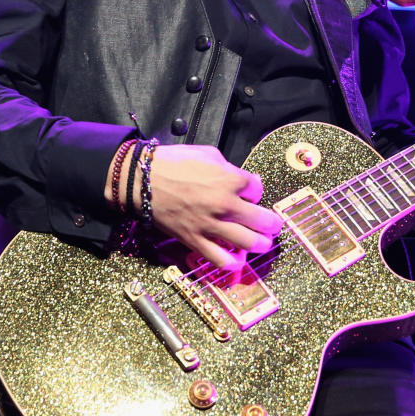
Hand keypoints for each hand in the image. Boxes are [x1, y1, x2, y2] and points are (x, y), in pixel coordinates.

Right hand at [147, 144, 281, 269]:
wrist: (142, 180)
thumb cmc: (172, 163)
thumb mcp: (207, 153)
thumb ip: (229, 167)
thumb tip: (241, 179)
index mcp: (230, 180)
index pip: (258, 189)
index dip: (255, 191)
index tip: (250, 193)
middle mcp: (225, 204)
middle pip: (264, 220)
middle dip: (272, 223)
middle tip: (272, 224)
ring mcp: (211, 225)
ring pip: (249, 243)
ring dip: (261, 244)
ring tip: (262, 243)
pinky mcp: (195, 240)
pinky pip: (220, 259)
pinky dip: (233, 262)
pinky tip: (237, 258)